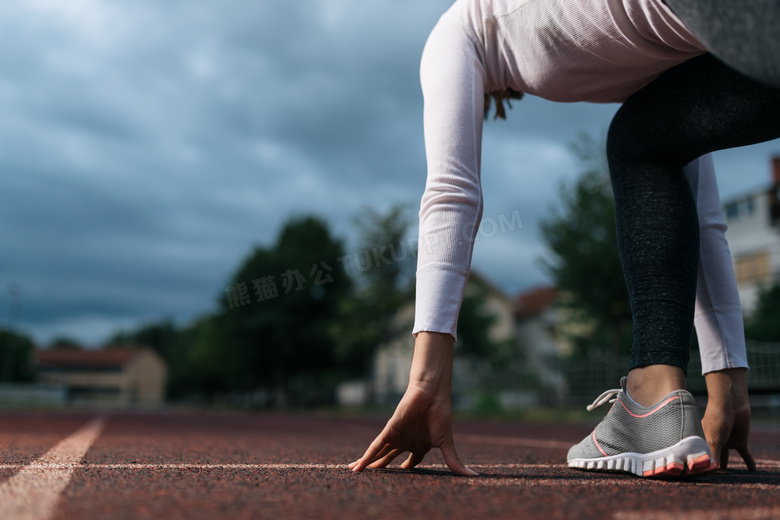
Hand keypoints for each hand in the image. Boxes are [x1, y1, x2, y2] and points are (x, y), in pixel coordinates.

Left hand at [348, 332, 476, 475]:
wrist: (431, 394)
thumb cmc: (440, 415)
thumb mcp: (446, 443)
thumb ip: (454, 462)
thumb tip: (473, 476)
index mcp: (420, 444)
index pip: (411, 462)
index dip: (407, 470)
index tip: (403, 479)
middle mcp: (406, 441)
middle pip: (390, 459)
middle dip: (382, 468)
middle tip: (373, 480)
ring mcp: (396, 437)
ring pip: (379, 455)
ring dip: (369, 464)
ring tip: (355, 472)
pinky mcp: (389, 432)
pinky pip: (374, 448)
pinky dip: (366, 458)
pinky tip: (356, 468)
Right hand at [701, 368, 755, 470]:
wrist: (731, 405)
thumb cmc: (716, 419)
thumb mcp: (713, 440)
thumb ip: (713, 455)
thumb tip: (711, 471)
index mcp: (702, 440)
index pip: (700, 456)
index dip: (700, 465)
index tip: (698, 476)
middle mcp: (713, 442)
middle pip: (713, 458)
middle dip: (712, 467)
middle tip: (711, 479)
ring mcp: (727, 442)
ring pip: (727, 458)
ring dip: (728, 467)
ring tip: (727, 477)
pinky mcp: (740, 441)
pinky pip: (745, 455)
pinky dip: (749, 462)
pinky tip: (753, 471)